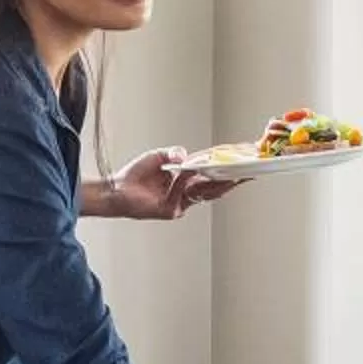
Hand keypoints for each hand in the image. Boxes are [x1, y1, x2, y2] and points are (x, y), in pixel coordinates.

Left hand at [105, 148, 237, 221]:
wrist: (117, 190)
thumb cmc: (134, 175)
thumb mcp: (157, 156)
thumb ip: (173, 153)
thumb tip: (186, 155)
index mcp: (183, 179)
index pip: (208, 173)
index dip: (223, 168)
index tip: (238, 162)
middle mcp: (184, 191)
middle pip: (213, 186)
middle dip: (230, 179)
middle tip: (245, 171)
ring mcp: (180, 202)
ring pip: (204, 192)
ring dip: (219, 183)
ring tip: (232, 175)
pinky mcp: (172, 210)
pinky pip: (184, 194)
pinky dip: (188, 182)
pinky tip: (192, 173)